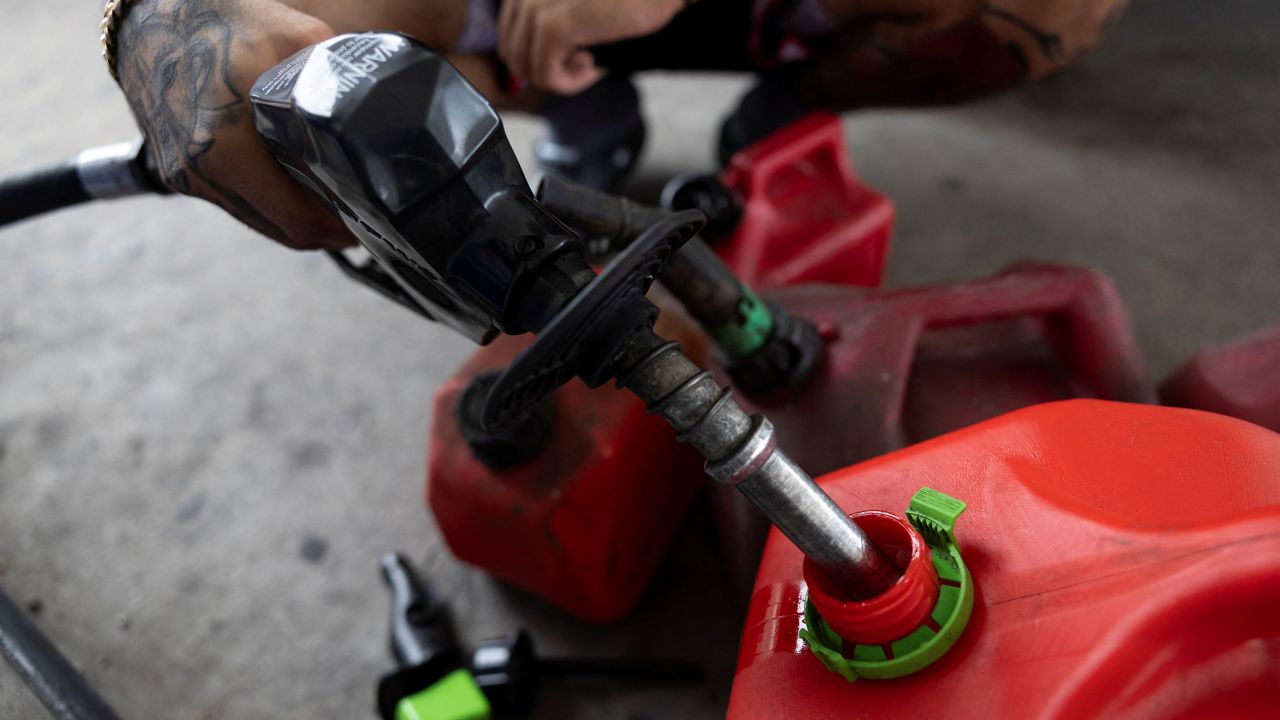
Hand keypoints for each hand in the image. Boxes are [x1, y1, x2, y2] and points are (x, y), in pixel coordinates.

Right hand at [116, 0, 352, 249]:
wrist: (147, 15)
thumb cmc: (217, 20)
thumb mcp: (293, 36)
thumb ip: (335, 78)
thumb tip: (375, 112)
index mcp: (226, 149)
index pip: (298, 220)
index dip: (341, 228)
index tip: (369, 218)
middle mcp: (200, 172)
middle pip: (282, 229)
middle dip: (326, 228)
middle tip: (360, 214)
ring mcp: (185, 176)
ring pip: (259, 220)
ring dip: (297, 216)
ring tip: (333, 201)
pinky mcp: (177, 171)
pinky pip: (236, 202)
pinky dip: (269, 200)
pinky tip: (294, 183)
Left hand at [499, 0, 683, 93]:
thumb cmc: (626, 2)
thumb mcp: (575, 13)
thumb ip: (547, 32)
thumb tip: (524, 72)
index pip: (508, 40)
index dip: (536, 61)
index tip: (572, 55)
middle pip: (513, 57)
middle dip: (547, 71)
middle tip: (583, 62)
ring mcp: (534, 8)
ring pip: (528, 70)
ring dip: (562, 77)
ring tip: (590, 61)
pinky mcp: (553, 28)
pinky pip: (547, 78)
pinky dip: (571, 83)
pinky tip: (593, 64)